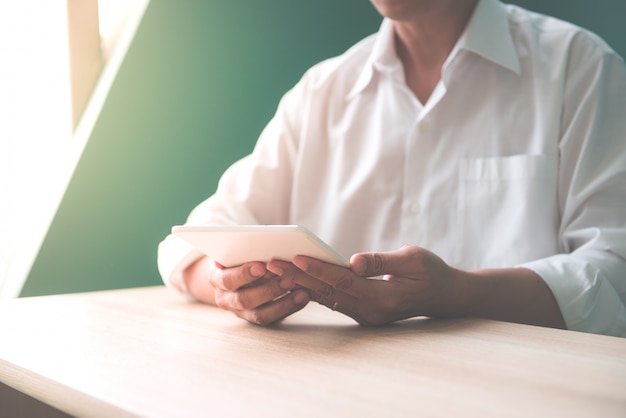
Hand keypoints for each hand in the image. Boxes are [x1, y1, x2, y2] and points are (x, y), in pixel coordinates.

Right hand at [197, 258, 309, 324]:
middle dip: (268, 290)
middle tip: (288, 279)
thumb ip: (244, 252)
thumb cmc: (240, 260)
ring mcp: (241, 313)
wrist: (237, 278)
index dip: (244, 274)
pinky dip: (289, 308)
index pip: (228, 279)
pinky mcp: (257, 319)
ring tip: (301, 291)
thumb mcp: (237, 254)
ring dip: (282, 302)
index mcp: (217, 279)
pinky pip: (273, 319)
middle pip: (244, 300)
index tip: (262, 266)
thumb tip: (258, 244)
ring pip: (260, 314)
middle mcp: (226, 299)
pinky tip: (303, 297)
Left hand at [266, 245, 459, 325]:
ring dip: (299, 283)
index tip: (296, 256)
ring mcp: (365, 314)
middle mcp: (370, 311)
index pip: (342, 282)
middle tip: (270, 264)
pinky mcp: (362, 311)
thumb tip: (356, 261)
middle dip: (297, 277)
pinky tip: (295, 279)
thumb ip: (383, 261)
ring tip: (274, 271)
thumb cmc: (432, 272)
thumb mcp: (414, 260)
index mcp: (382, 298)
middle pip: (327, 292)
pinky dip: (312, 289)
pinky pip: (332, 300)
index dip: (319, 269)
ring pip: (325, 297)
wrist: (445, 297)